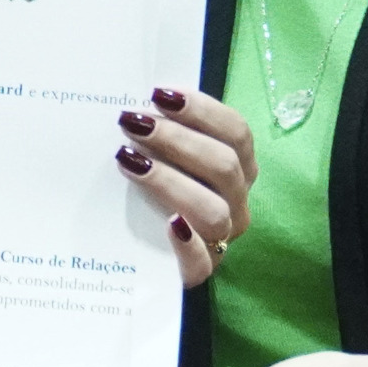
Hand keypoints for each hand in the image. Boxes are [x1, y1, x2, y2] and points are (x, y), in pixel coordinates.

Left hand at [112, 85, 256, 285]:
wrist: (145, 257)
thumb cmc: (154, 191)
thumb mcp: (163, 157)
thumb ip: (162, 131)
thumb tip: (133, 102)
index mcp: (237, 168)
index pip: (236, 132)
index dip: (202, 110)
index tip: (160, 94)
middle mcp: (235, 202)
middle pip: (224, 166)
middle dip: (177, 139)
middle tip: (131, 123)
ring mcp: (221, 239)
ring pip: (213, 210)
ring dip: (171, 181)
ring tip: (130, 162)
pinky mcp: (200, 272)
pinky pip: (203, 262)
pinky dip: (188, 243)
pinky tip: (169, 225)